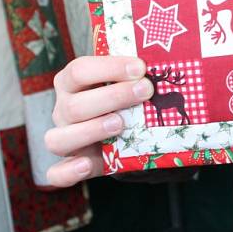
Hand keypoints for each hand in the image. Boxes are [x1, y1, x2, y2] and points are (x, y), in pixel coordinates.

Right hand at [44, 56, 152, 186]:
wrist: (126, 132)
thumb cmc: (127, 97)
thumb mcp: (130, 81)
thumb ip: (139, 72)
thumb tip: (175, 57)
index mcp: (71, 82)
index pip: (79, 70)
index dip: (109, 68)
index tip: (140, 67)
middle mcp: (64, 109)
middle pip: (74, 105)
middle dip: (112, 97)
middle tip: (145, 91)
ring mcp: (65, 137)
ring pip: (59, 139)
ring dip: (91, 130)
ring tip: (121, 124)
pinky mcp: (73, 165)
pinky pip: (58, 174)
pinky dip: (69, 171)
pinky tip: (87, 164)